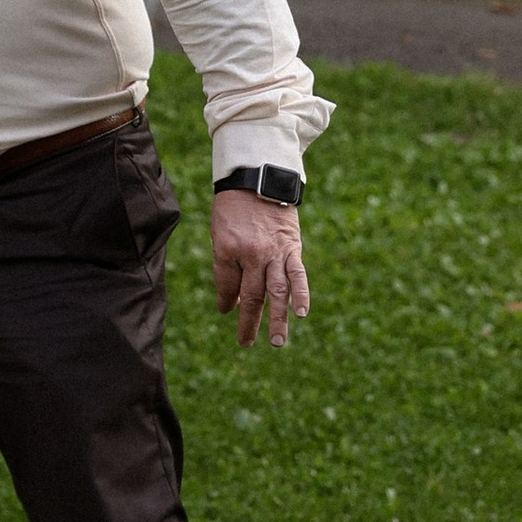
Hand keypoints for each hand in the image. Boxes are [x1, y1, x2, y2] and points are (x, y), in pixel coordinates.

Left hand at [211, 189, 308, 348]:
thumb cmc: (233, 207)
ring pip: (276, 292)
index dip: (226, 301)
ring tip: (277, 342)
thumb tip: (235, 294)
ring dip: (277, 319)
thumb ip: (226, 262)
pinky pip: (297, 274)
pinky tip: (302, 313)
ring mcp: (273, 252)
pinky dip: (301, 294)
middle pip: (251, 295)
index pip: (226, 285)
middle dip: (248, 322)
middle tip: (245, 343)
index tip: (226, 311)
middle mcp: (251, 255)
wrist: (258, 177)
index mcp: (227, 250)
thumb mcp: (219, 232)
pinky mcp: (292, 247)